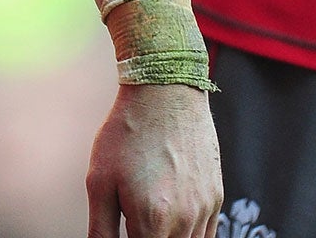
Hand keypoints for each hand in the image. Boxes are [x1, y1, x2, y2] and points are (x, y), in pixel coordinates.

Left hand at [86, 85, 222, 237]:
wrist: (165, 93)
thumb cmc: (126, 134)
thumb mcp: (99, 181)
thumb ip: (101, 229)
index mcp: (153, 220)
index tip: (124, 229)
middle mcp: (185, 220)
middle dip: (148, 237)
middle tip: (133, 218)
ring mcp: (205, 210)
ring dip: (167, 237)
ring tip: (149, 209)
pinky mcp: (216, 197)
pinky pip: (205, 233)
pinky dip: (187, 233)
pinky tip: (168, 215)